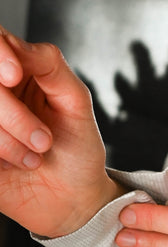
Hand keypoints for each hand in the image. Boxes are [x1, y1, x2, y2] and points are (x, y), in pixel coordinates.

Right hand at [0, 27, 123, 237]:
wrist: (75, 201)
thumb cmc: (78, 153)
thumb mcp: (77, 104)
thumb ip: (51, 67)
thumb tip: (16, 45)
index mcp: (17, 72)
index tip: (14, 75)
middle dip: (13, 115)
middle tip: (44, 142)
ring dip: (9, 142)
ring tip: (35, 159)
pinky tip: (14, 167)